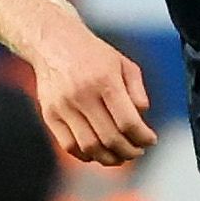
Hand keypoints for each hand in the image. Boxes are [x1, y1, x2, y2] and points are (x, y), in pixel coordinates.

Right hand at [29, 26, 156, 165]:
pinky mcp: (49, 114)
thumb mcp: (123, 64)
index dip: (142, 137)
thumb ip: (137, 91)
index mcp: (104, 80)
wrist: (54, 42)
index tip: (150, 141)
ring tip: (120, 156)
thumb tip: (141, 117)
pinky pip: (69, 146)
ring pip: (89, 147)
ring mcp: (63, 106)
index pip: (127, 122)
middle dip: (129, 151)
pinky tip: (98, 153)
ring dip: (109, 158)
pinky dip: (86, 156)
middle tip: (137, 152)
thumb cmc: (93, 54)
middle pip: (110, 138)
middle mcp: (82, 94)